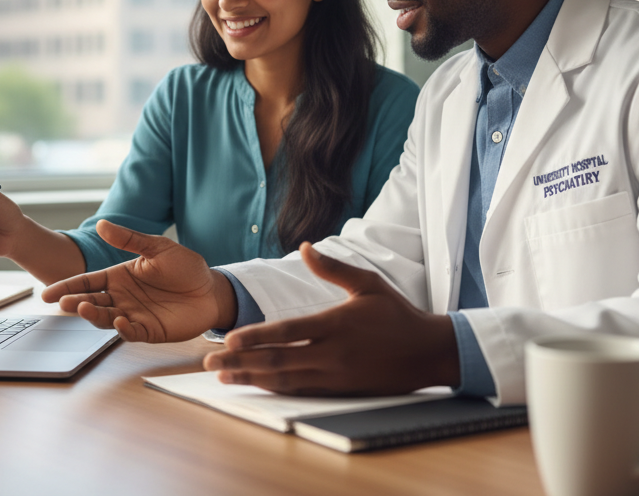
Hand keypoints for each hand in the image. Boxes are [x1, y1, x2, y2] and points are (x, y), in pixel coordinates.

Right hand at [43, 220, 235, 342]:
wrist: (211, 289)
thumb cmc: (185, 267)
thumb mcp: (157, 248)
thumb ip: (130, 239)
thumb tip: (102, 224)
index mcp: (119, 277)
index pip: (87, 282)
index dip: (67, 288)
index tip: (47, 293)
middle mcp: (121, 298)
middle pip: (92, 302)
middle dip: (75, 303)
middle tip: (63, 303)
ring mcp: (134, 315)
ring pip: (106, 318)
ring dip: (94, 315)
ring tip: (85, 309)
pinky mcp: (149, 331)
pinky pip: (131, 332)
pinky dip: (123, 329)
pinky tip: (120, 321)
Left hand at [202, 242, 459, 395]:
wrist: (428, 353)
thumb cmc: (397, 315)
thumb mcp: (368, 284)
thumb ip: (333, 268)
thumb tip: (305, 246)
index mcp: (336, 324)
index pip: (288, 332)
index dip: (257, 338)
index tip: (229, 340)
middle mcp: (332, 353)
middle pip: (278, 361)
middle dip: (241, 363)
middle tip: (209, 363)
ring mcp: (335, 376)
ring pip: (285, 380)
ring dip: (251, 379)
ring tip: (223, 377)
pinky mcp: (339, 390)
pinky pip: (300, 392)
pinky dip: (274, 389)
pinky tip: (254, 385)